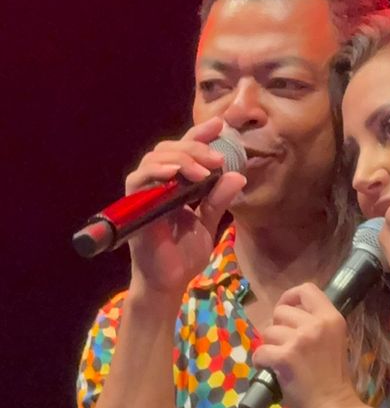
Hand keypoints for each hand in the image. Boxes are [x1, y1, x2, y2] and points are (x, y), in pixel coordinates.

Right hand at [125, 119, 245, 299]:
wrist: (169, 282)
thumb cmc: (184, 255)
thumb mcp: (208, 223)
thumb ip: (218, 200)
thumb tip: (238, 176)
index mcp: (176, 183)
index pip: (186, 151)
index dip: (201, 135)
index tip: (221, 125)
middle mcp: (158, 182)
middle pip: (172, 148)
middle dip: (196, 148)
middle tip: (217, 159)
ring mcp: (144, 191)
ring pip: (156, 157)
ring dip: (181, 158)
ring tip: (203, 170)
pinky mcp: (134, 203)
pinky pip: (140, 178)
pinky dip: (158, 170)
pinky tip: (176, 172)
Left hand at [252, 283, 357, 407]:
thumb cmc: (335, 381)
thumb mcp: (335, 343)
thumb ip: (317, 327)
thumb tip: (289, 321)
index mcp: (332, 318)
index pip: (306, 289)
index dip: (291, 297)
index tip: (288, 310)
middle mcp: (316, 324)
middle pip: (281, 311)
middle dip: (277, 327)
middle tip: (285, 346)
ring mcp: (299, 340)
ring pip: (269, 332)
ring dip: (270, 347)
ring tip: (280, 362)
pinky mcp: (284, 357)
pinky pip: (261, 352)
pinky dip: (262, 362)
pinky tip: (272, 372)